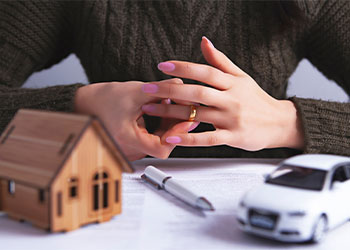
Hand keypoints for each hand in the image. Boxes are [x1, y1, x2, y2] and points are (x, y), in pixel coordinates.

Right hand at [74, 79, 183, 160]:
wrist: (83, 105)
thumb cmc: (102, 100)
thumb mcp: (135, 91)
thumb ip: (161, 89)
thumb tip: (181, 86)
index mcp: (127, 139)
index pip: (161, 149)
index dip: (176, 135)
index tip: (184, 120)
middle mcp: (129, 149)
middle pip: (162, 144)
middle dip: (175, 125)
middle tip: (185, 108)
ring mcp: (130, 148)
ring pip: (158, 141)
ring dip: (168, 124)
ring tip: (170, 105)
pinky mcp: (132, 144)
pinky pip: (151, 138)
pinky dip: (159, 125)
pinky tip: (161, 109)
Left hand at [141, 37, 303, 150]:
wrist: (280, 123)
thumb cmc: (257, 100)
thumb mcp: (242, 77)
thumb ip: (221, 61)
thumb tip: (204, 41)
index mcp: (232, 83)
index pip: (205, 71)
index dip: (183, 67)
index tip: (163, 66)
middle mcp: (231, 99)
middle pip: (197, 92)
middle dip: (170, 90)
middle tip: (148, 88)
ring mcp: (231, 119)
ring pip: (198, 114)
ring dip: (171, 112)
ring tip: (151, 109)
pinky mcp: (233, 137)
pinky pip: (207, 138)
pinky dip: (188, 139)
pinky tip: (170, 137)